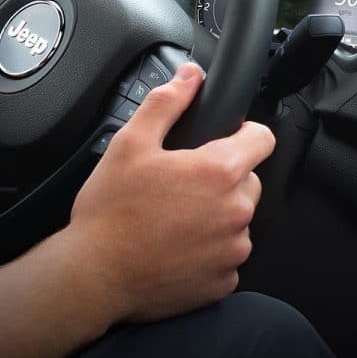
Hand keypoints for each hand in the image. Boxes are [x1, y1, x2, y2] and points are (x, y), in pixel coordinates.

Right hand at [64, 64, 275, 323]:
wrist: (93, 276)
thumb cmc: (110, 212)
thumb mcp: (131, 144)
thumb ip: (166, 103)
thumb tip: (189, 77)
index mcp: (220, 172)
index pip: (262, 139)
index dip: (243, 135)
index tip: (224, 141)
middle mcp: (236, 211)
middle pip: (248, 182)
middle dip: (222, 180)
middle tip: (180, 187)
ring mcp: (233, 249)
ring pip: (237, 220)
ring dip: (215, 217)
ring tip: (173, 220)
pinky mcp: (225, 280)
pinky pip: (226, 256)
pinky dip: (208, 252)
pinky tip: (175, 248)